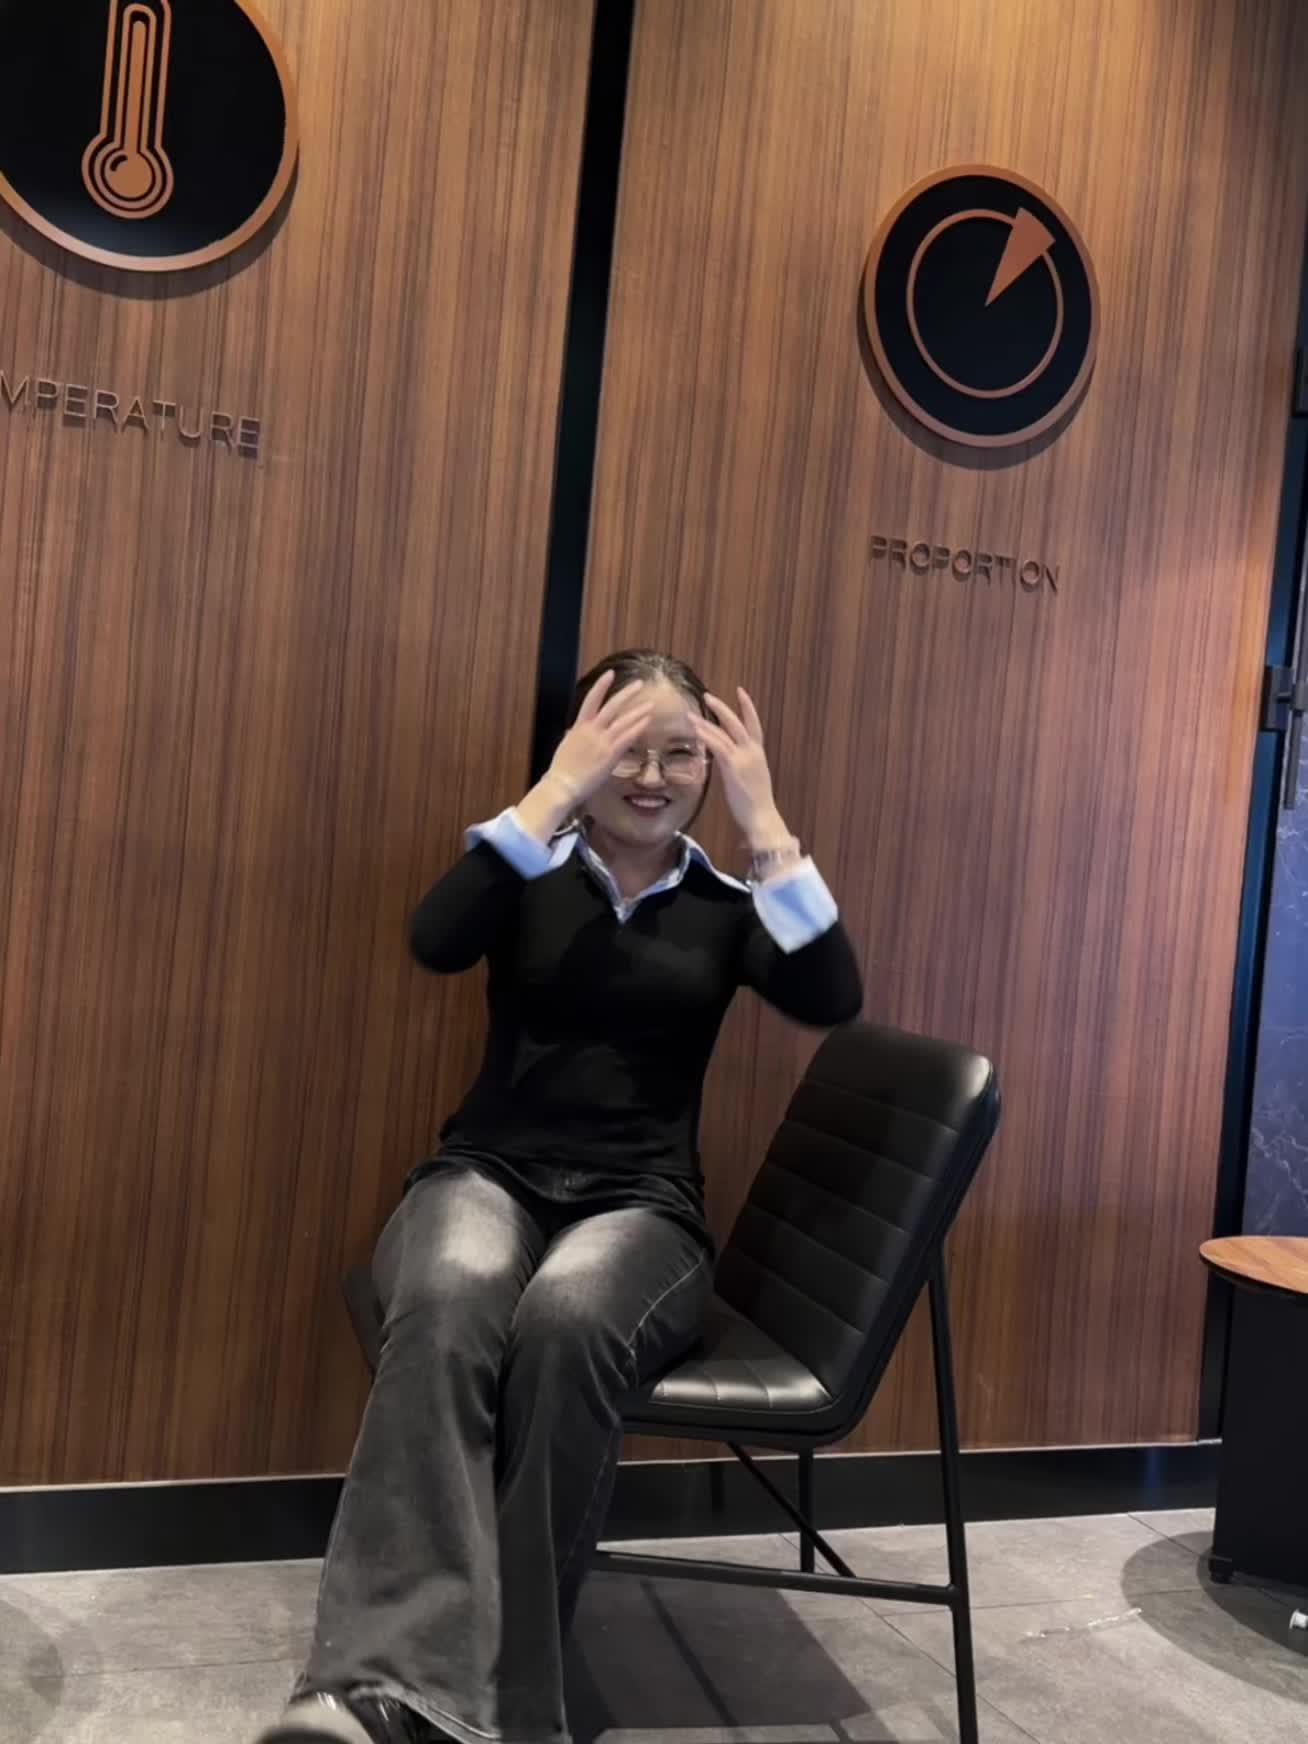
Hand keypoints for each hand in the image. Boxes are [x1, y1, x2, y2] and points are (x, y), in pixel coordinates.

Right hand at [545, 670, 652, 807]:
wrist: (562, 785)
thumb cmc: (562, 770)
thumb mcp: (567, 746)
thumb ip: (574, 736)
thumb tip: (575, 730)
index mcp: (579, 727)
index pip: (591, 700)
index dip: (601, 686)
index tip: (609, 674)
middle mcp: (591, 731)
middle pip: (612, 706)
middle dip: (627, 694)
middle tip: (639, 684)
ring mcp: (601, 742)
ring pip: (623, 721)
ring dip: (638, 711)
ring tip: (650, 704)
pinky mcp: (610, 755)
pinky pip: (627, 738)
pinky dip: (638, 728)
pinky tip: (647, 722)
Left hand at [694, 688, 791, 848]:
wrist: (762, 818)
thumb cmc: (755, 805)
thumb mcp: (750, 780)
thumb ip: (741, 766)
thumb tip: (728, 761)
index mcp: (758, 755)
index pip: (754, 725)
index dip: (747, 707)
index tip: (740, 692)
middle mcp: (752, 752)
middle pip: (737, 722)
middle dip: (722, 708)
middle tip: (707, 696)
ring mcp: (743, 759)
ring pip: (725, 732)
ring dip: (707, 721)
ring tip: (691, 714)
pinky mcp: (733, 767)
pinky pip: (718, 746)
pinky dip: (707, 736)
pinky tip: (695, 731)